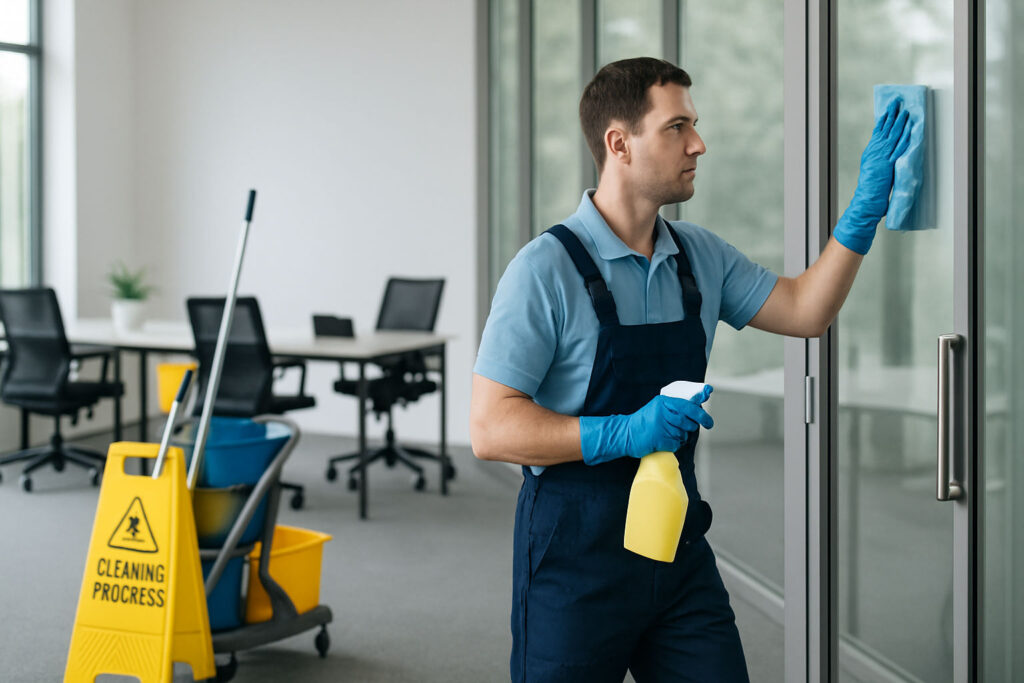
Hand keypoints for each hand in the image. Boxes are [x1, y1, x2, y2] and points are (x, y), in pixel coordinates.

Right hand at [579, 387, 713, 465]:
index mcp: (664, 401)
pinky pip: (675, 444)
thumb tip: (699, 404)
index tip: (709, 423)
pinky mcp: (658, 438)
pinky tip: (662, 441)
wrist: (625, 433)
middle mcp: (663, 411)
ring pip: (683, 435)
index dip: (701, 415)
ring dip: (678, 437)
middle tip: (680, 429)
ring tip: (665, 434)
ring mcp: (660, 425)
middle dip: (689, 428)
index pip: (689, 406)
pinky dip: (672, 445)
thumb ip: (677, 407)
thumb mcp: (659, 408)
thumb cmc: (645, 422)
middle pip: (689, 423)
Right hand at [833, 97, 912, 254]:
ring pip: (892, 135)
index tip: (888, 109)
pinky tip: (908, 127)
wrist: (866, 201)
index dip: (883, 119)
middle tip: (897, 101)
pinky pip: (899, 146)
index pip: (877, 132)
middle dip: (891, 114)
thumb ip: (878, 162)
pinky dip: (904, 135)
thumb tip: (885, 156)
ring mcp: (882, 158)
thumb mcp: (872, 172)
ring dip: (899, 121)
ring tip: (904, 109)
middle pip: (884, 129)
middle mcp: (875, 153)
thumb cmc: (869, 191)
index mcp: (870, 153)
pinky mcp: (889, 163)